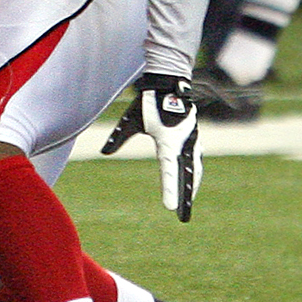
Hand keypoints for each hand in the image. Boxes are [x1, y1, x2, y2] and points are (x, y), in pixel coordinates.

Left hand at [103, 73, 200, 221]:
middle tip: (183, 219)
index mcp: (168, 141)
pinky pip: (196, 161)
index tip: (171, 208)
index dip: (170, 190)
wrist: (168, 82)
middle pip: (187, 176)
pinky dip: (194, 174)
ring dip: (191, 187)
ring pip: (194, 170)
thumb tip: (105, 152)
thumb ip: (119, 137)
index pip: (169, 171)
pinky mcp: (193, 137)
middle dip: (185, 198)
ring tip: (187, 204)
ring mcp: (191, 140)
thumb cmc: (147, 102)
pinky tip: (193, 182)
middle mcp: (183, 143)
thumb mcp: (130, 120)